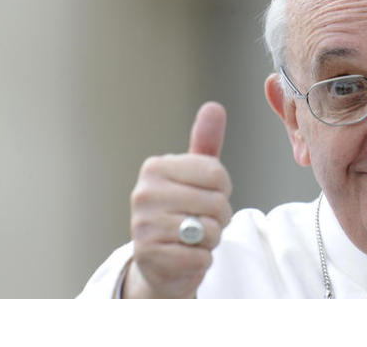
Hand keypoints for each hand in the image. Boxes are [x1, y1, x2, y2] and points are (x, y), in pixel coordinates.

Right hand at [123, 102, 231, 297]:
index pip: (217, 174)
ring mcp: (143, 226)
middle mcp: (144, 193)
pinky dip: (202, 260)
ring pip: (209, 231)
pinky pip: (200, 257)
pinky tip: (185, 255)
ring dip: (211, 239)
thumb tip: (214, 106)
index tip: (207, 195)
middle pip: (217, 203)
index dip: (223, 190)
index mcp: (155, 167)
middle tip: (202, 221)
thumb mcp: (195, 175)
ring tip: (192, 238)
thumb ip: (205, 141)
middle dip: (220, 217)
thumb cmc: (183, 210)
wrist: (162, 261)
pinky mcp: (149, 257)